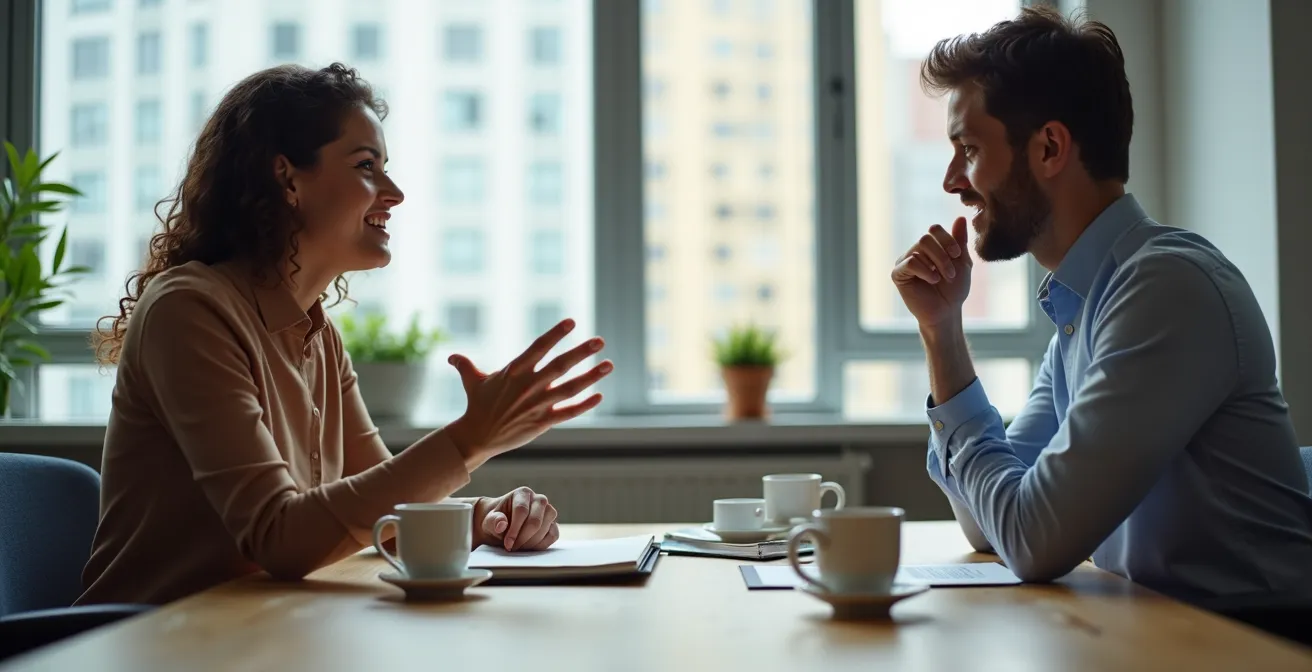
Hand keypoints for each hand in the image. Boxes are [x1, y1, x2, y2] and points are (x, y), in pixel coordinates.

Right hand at [445, 319, 611, 467]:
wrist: (477, 436)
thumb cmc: (477, 406)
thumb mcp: (472, 381)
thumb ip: (466, 365)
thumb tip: (451, 356)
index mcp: (515, 371)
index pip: (538, 347)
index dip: (555, 334)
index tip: (572, 322)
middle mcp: (529, 386)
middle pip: (560, 365)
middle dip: (581, 352)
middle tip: (600, 341)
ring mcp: (537, 404)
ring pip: (570, 388)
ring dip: (591, 377)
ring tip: (609, 365)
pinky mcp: (542, 422)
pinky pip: (568, 412)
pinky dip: (584, 405)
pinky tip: (599, 396)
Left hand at [471, 487, 559, 550]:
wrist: (503, 526)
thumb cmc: (496, 520)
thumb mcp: (489, 520)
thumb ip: (493, 521)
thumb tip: (501, 525)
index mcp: (522, 493)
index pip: (521, 510)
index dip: (514, 529)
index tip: (507, 543)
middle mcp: (539, 499)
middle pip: (535, 520)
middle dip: (523, 538)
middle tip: (512, 548)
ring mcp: (548, 511)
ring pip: (546, 527)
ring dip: (531, 542)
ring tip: (518, 547)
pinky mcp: (553, 523)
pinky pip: (553, 535)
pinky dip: (541, 544)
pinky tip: (528, 548)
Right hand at [891, 217, 972, 327]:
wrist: (946, 312)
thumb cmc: (954, 289)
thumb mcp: (962, 263)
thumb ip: (960, 241)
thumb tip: (960, 217)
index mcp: (930, 246)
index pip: (934, 229)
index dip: (947, 240)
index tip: (957, 255)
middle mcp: (915, 251)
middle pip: (926, 237)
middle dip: (942, 255)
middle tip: (950, 273)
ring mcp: (905, 261)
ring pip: (919, 248)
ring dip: (937, 264)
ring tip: (942, 279)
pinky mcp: (898, 274)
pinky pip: (910, 262)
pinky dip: (925, 270)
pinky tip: (932, 280)